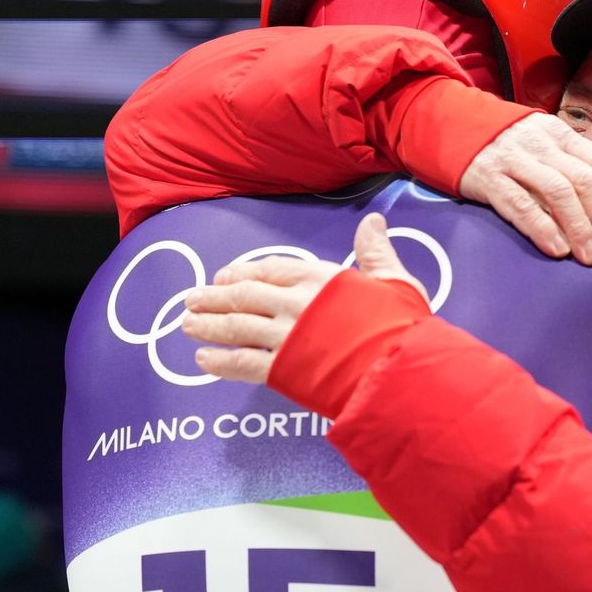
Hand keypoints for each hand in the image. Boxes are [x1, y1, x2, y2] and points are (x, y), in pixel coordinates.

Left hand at [183, 214, 425, 382]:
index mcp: (322, 279)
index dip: (244, 272)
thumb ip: (376, 252)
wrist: (400, 369)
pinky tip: (203, 360)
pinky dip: (220, 361)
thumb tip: (373, 221)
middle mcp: (297, 303)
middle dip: (216, 297)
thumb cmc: (403, 328)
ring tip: (188, 324)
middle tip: (193, 299)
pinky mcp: (283, 370)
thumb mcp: (396, 282)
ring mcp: (286, 336)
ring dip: (210, 325)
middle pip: (245, 296)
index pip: (272, 269)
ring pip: (236, 327)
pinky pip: (242, 363)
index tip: (225, 275)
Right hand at [457, 112, 591, 265]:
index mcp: (562, 136)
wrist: (449, 125)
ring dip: (580, 227)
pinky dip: (542, 228)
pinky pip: (520, 204)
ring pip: (557, 192)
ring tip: (591, 257)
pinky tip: (557, 249)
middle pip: (585, 180)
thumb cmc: (507, 147)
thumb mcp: (543, 146)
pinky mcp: (487, 178)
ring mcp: (514, 159)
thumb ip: (571, 167)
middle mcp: (542, 145)